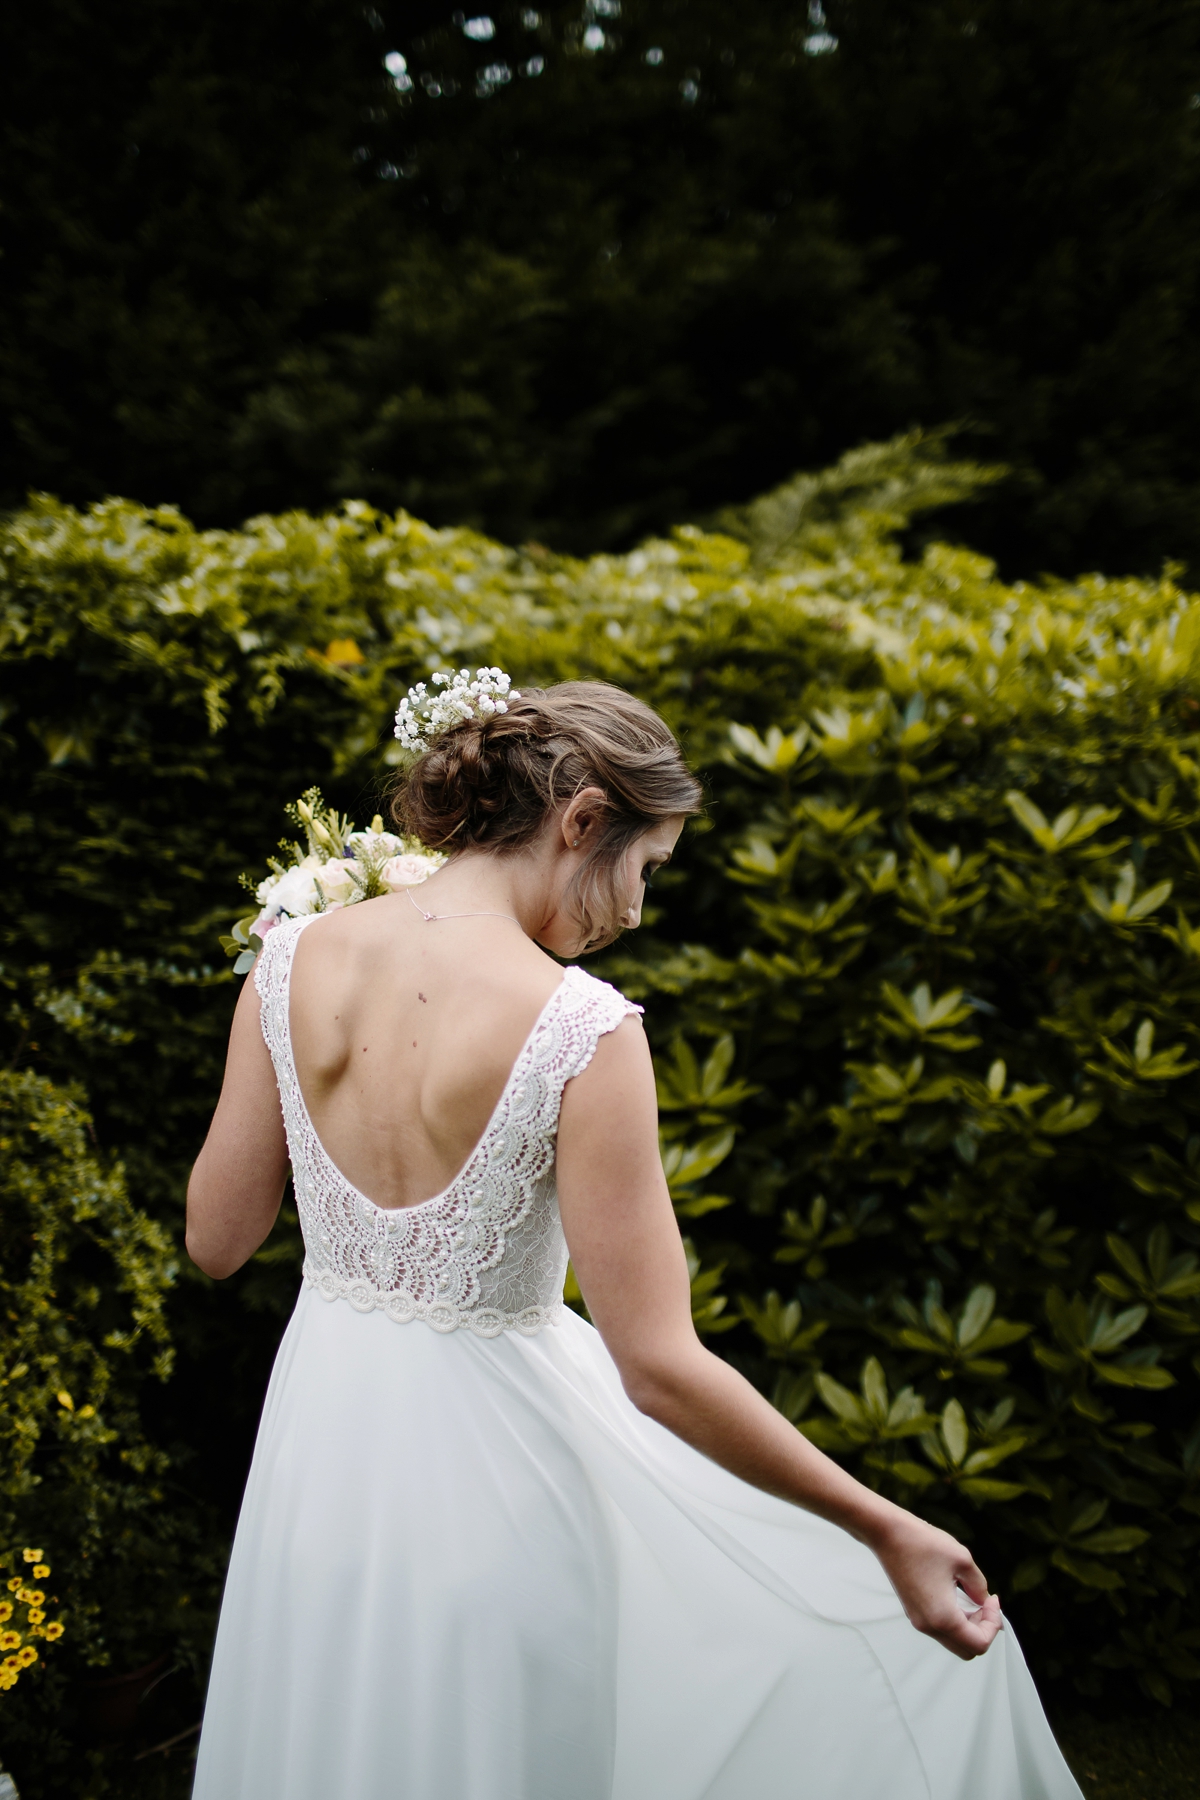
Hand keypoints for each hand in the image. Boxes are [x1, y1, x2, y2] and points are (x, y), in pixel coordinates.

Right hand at [870, 1508, 1002, 1660]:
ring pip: (954, 1641)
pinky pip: (941, 1629)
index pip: (980, 1643)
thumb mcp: (962, 1559)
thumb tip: (984, 1600)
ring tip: (973, 1599)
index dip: (994, 1624)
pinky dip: (955, 1621)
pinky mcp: (913, 1613)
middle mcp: (929, 1626)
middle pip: (967, 1650)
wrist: (888, 1534)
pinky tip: (957, 1597)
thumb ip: (979, 1586)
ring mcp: (919, 1621)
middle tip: (986, 1605)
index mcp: (943, 1617)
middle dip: (983, 1630)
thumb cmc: (922, 1543)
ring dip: (970, 1626)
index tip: (993, 1600)